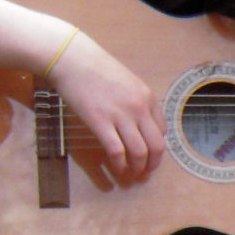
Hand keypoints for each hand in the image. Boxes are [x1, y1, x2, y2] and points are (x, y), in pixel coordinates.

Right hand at [50, 36, 165, 177]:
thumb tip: (141, 125)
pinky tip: (117, 169)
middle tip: (145, 173)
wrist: (72, 59)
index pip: (162, 130)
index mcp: (147, 97)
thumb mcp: (127, 82)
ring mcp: (120, 116)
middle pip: (156, 146)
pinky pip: (117, 152)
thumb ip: (137, 102)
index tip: (150, 156)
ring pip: (139, 152)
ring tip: (132, 175)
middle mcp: (139, 108)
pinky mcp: (100, 123)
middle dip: (153, 164)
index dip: (157, 148)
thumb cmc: (97, 69)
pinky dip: (119, 165)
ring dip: (137, 168)